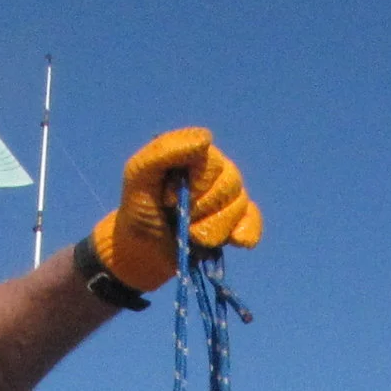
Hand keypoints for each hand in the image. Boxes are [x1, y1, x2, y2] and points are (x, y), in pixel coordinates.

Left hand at [89, 127, 263, 293]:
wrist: (142, 252)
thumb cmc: (138, 210)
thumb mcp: (138, 175)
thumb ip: (164, 151)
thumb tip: (207, 138)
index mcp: (194, 153)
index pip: (213, 162)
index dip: (196, 185)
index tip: (168, 198)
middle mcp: (215, 172)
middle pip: (231, 183)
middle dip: (202, 208)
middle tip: (178, 217)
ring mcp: (226, 198)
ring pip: (240, 205)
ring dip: (213, 228)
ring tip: (190, 235)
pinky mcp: (234, 223)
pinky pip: (253, 221)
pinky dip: (246, 233)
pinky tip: (234, 240)